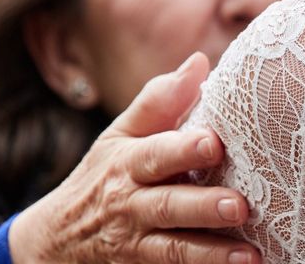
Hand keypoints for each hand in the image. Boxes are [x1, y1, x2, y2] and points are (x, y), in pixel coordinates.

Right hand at [9, 52, 260, 263]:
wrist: (55, 239)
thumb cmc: (103, 175)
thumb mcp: (121, 135)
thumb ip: (161, 100)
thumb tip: (200, 61)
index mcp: (129, 163)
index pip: (157, 154)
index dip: (184, 150)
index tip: (214, 144)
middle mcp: (130, 204)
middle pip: (168, 206)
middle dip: (203, 207)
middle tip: (239, 206)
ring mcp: (134, 244)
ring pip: (172, 250)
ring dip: (210, 254)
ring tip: (249, 255)